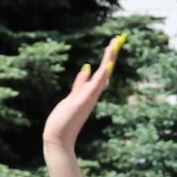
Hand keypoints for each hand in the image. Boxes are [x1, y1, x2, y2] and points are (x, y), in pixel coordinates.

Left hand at [42, 34, 123, 149]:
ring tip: (114, 44)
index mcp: (90, 92)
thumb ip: (80, 83)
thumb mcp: (73, 96)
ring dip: (108, 60)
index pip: (101, 71)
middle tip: (118, 38)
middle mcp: (93, 94)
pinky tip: (106, 66)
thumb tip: (86, 68)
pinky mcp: (82, 101)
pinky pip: (94, 87)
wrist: (58, 138)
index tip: (112, 43)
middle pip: (105, 70)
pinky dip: (101, 77)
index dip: (107, 57)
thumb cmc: (64, 120)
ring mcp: (89, 98)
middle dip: (111, 54)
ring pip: (102, 75)